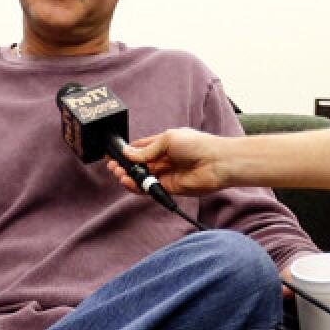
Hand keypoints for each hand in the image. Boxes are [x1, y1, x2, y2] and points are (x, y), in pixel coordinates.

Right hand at [106, 128, 227, 195]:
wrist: (216, 163)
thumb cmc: (197, 145)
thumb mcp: (167, 140)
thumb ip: (147, 150)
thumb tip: (128, 153)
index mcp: (162, 144)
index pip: (140, 148)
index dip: (126, 152)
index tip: (113, 154)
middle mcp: (163, 159)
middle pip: (138, 165)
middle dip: (124, 165)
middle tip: (114, 166)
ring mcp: (166, 174)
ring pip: (142, 178)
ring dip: (129, 176)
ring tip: (120, 174)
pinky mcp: (169, 187)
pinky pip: (149, 189)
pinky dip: (138, 187)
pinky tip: (129, 182)